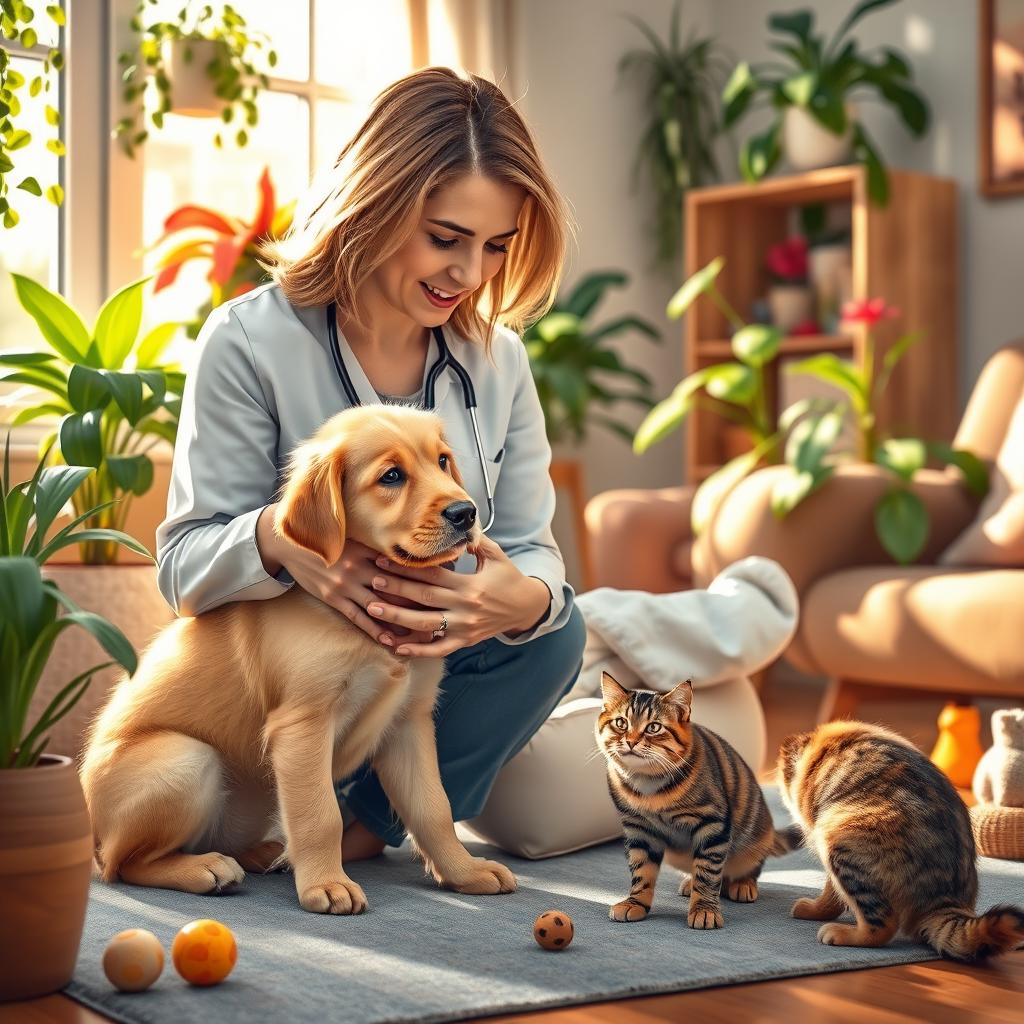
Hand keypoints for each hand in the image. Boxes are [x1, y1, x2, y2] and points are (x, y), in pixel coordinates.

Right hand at [255, 504, 435, 648]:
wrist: (291, 543)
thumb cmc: (327, 539)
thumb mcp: (352, 537)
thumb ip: (376, 546)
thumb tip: (405, 552)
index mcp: (366, 550)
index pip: (399, 565)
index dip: (422, 575)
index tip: (443, 585)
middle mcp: (358, 567)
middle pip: (394, 588)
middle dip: (417, 603)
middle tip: (441, 616)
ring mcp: (345, 584)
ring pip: (378, 607)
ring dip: (400, 622)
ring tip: (421, 635)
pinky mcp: (333, 598)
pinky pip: (357, 617)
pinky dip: (374, 630)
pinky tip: (389, 640)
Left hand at [364, 535, 551, 657]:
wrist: (526, 608)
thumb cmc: (508, 578)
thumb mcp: (496, 556)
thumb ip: (476, 542)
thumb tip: (456, 529)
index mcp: (471, 585)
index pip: (434, 575)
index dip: (408, 567)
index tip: (384, 559)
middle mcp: (466, 608)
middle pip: (424, 598)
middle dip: (396, 589)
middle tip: (372, 581)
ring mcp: (464, 627)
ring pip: (426, 625)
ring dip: (397, 618)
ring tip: (373, 610)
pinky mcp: (465, 641)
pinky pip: (438, 649)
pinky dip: (418, 650)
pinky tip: (397, 647)